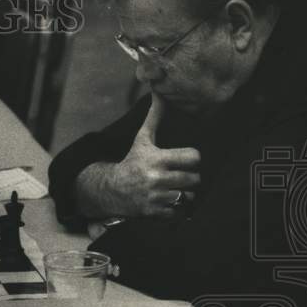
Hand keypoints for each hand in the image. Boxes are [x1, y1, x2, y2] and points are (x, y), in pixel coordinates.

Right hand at [107, 95, 200, 217]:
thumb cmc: (132, 162)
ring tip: (175, 189)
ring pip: (188, 197)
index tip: (186, 160)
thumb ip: (154, 117)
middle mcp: (157, 178)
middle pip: (194, 179)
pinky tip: (167, 201)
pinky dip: (176, 209)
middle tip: (181, 176)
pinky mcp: (154, 212)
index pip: (194, 157)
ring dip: (185, 194)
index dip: (192, 158)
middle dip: (189, 178)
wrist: (111, 188)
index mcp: (157, 159)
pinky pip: (178, 213)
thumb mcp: (142, 140)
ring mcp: (156, 196)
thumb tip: (159, 93)